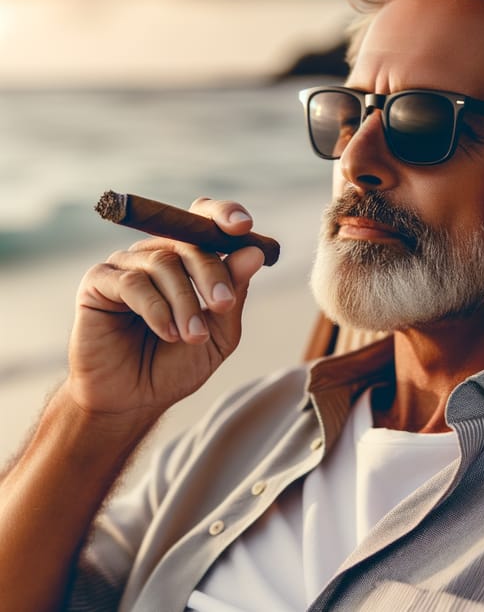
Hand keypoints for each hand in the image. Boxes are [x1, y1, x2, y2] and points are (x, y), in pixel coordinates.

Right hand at [67, 198, 265, 428]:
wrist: (133, 400)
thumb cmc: (177, 364)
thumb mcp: (219, 332)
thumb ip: (235, 293)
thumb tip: (254, 252)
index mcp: (187, 259)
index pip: (204, 220)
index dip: (224, 214)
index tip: (244, 226)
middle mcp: (157, 253)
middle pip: (189, 242)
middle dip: (212, 273)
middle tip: (223, 304)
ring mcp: (126, 264)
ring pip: (163, 263)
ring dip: (185, 302)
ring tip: (193, 336)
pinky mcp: (98, 281)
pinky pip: (132, 282)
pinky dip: (156, 309)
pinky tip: (167, 333)